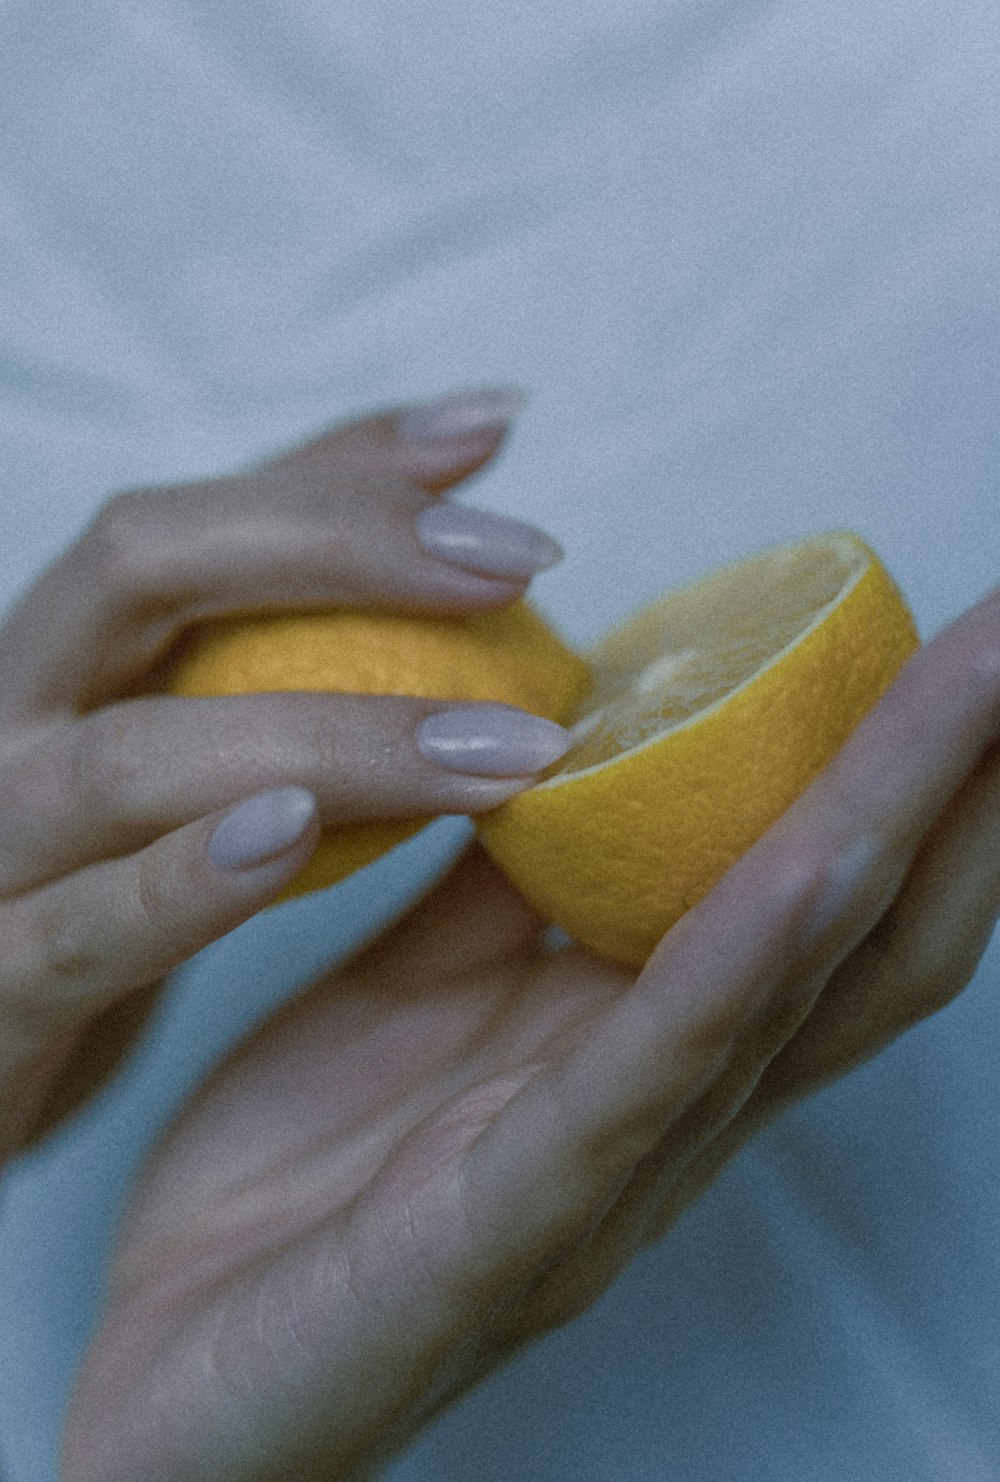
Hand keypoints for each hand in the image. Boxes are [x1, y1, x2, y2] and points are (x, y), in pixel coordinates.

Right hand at [0, 386, 568, 1164]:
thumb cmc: (89, 883)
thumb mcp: (173, 741)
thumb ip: (293, 632)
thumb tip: (453, 490)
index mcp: (67, 653)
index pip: (201, 509)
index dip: (346, 469)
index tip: (493, 436)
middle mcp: (13, 715)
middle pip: (143, 565)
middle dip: (342, 544)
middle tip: (518, 562)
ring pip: (133, 756)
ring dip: (332, 738)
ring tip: (494, 746)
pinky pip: (80, 932)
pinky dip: (186, 884)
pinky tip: (296, 839)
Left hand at [63, 573, 999, 1479]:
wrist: (165, 1393)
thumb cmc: (297, 1195)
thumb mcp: (403, 1000)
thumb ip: (491, 892)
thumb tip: (555, 739)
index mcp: (630, 1048)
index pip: (804, 892)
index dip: (889, 766)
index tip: (939, 638)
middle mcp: (659, 1111)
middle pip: (849, 927)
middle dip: (944, 772)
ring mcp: (604, 1176)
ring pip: (787, 985)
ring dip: (887, 827)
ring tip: (970, 696)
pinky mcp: (507, 1229)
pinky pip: (640, 1083)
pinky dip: (740, 965)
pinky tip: (809, 867)